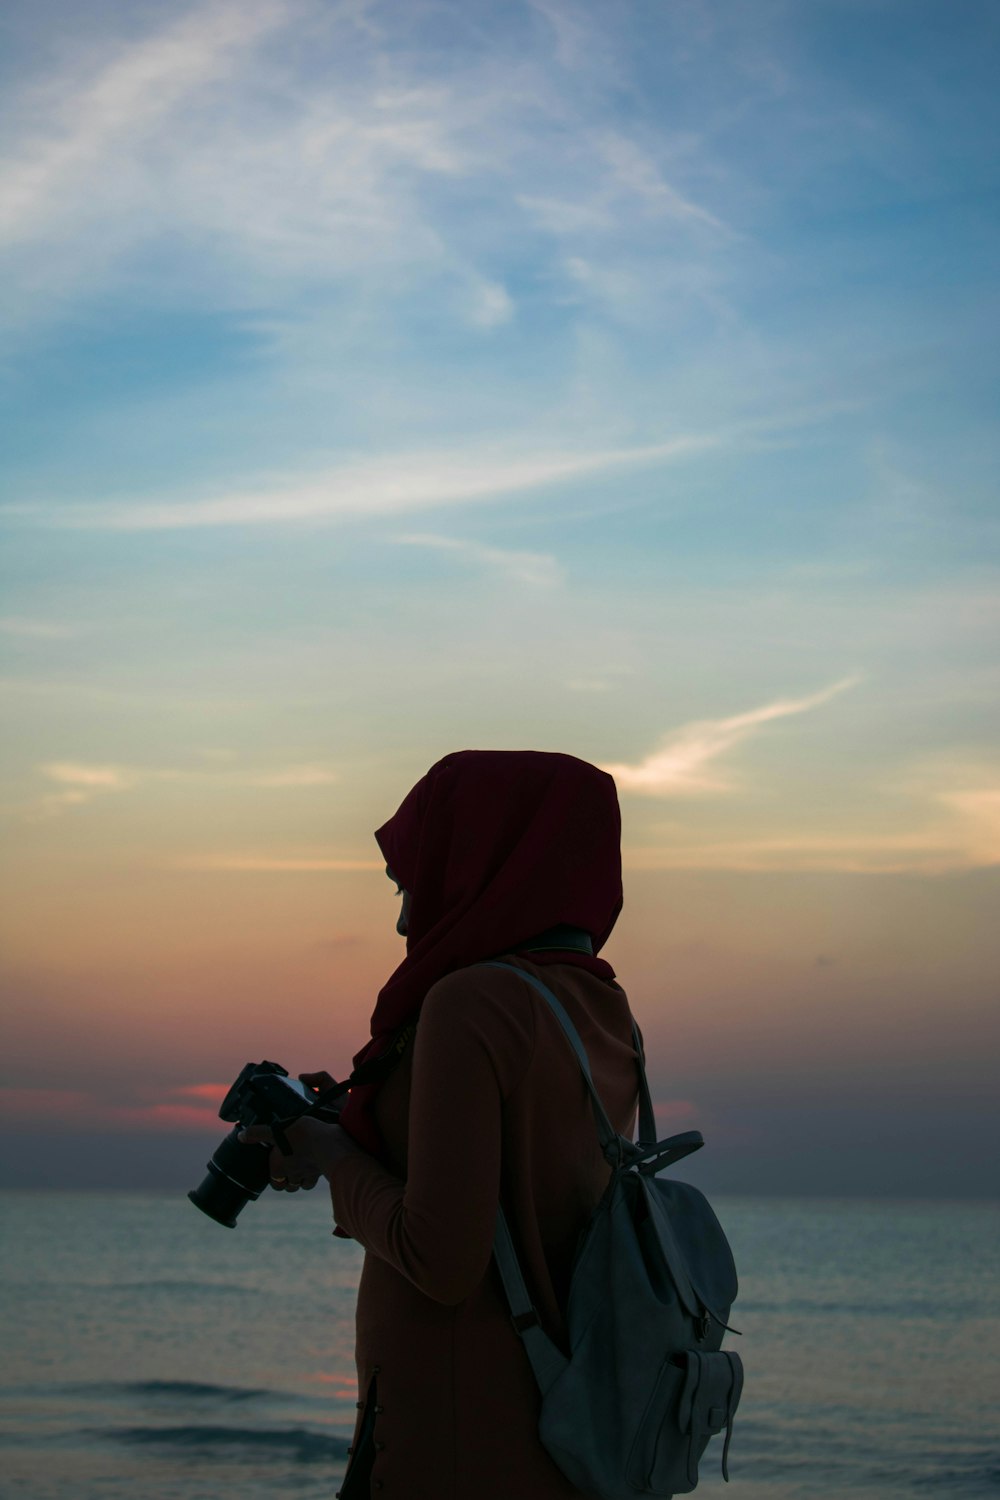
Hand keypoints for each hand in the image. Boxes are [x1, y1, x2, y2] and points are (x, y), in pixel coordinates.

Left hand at [238, 1113, 361, 1191]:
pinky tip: (314, 1167)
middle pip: (288, 1187)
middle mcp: (292, 1175)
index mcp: (278, 1167)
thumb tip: (241, 1136)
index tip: (278, 1170)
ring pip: (301, 1185)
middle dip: (288, 1182)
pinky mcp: (321, 1172)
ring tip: (301, 1169)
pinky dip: (313, 1176)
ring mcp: (307, 1175)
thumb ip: (259, 1133)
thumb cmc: (299, 1136)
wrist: (326, 1142)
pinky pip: (314, 1180)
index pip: (274, 1182)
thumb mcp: (276, 1130)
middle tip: (289, 1170)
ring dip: (300, 1181)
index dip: (275, 1178)